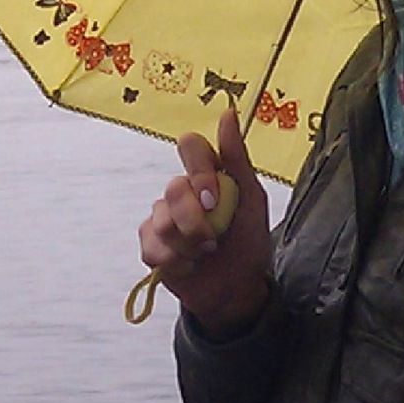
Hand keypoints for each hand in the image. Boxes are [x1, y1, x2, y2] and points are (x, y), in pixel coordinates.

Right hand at [138, 108, 273, 335]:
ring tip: (205, 254)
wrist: (236, 290)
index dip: (199, 172)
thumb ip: (237, 158)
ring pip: (161, 222)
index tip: (213, 199)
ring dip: (190, 246)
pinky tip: (190, 266)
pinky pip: (152, 247)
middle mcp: (181, 191)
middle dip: (195, 222)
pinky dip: (177, 262)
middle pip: (172, 188)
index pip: (190, 146)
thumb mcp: (252, 200)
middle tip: (214, 239)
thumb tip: (227, 112)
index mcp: (207, 174)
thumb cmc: (248, 242)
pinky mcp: (151, 245)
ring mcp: (162, 217)